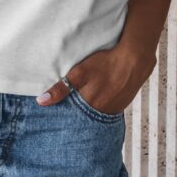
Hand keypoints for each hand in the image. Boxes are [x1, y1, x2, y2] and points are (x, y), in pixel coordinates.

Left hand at [35, 43, 156, 112]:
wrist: (135, 59)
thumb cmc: (106, 63)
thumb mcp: (80, 72)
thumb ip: (61, 89)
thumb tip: (41, 102)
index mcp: (88, 105)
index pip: (70, 116)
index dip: (62, 114)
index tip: (54, 116)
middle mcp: (100, 112)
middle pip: (82, 117)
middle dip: (74, 114)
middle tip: (67, 109)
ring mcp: (112, 110)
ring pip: (95, 114)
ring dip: (88, 111)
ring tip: (83, 102)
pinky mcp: (120, 105)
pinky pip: (106, 110)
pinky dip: (100, 107)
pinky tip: (98, 98)